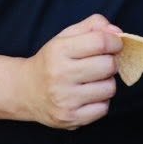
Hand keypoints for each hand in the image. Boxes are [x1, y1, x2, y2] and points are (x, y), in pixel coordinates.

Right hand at [15, 13, 122, 129]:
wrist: (25, 91)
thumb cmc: (52, 61)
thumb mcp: (66, 36)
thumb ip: (93, 26)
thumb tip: (117, 32)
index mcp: (59, 50)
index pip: (101, 42)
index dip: (115, 42)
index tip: (115, 45)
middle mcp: (60, 75)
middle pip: (108, 65)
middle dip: (111, 62)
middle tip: (102, 63)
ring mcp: (65, 99)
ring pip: (109, 88)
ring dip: (106, 83)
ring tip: (93, 81)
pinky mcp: (70, 118)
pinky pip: (104, 108)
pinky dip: (101, 101)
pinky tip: (88, 96)